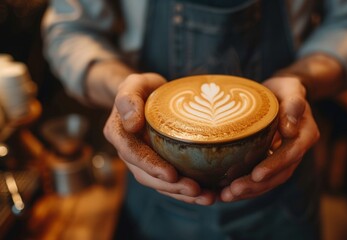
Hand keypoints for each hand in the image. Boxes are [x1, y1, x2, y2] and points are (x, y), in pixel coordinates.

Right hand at [103, 73, 215, 204]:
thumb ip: (128, 98)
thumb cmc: (141, 87)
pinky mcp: (158, 165)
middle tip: (196, 190)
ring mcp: (143, 161)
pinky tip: (207, 194)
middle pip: (147, 176)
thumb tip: (131, 124)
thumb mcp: (133, 84)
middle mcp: (129, 152)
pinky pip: (170, 182)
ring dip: (182, 194)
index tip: (171, 174)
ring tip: (207, 197)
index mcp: (119, 134)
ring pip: (159, 184)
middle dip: (171, 187)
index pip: (133, 154)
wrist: (148, 95)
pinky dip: (186, 191)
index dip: (151, 166)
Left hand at [220, 76, 319, 201]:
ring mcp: (283, 158)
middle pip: (279, 174)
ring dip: (248, 191)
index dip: (275, 166)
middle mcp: (296, 151)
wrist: (282, 93)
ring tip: (225, 196)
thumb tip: (289, 129)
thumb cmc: (285, 88)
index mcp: (305, 135)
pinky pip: (259, 177)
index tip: (256, 174)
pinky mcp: (270, 161)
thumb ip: (294, 104)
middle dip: (256, 185)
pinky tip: (224, 191)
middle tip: (233, 191)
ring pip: (269, 181)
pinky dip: (244, 186)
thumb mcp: (291, 88)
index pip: (291, 154)